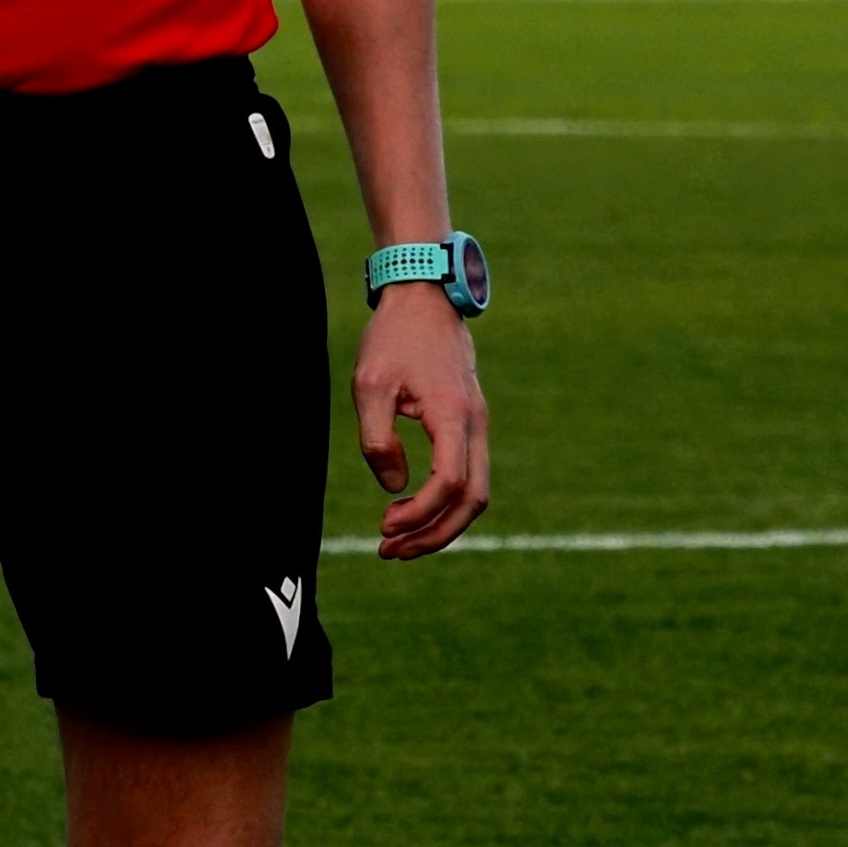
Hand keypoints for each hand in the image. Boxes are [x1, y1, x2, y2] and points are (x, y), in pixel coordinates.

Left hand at [358, 280, 490, 558]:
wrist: (425, 296)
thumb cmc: (394, 337)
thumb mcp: (369, 385)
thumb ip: (377, 439)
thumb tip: (393, 486)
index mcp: (453, 415)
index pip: (450, 484)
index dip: (419, 514)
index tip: (384, 524)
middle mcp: (476, 424)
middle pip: (474, 500)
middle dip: (435, 535)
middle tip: (390, 551)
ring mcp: (478, 424)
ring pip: (476, 492)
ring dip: (441, 524)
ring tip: (396, 540)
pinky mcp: (471, 423)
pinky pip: (468, 475)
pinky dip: (445, 502)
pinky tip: (411, 509)